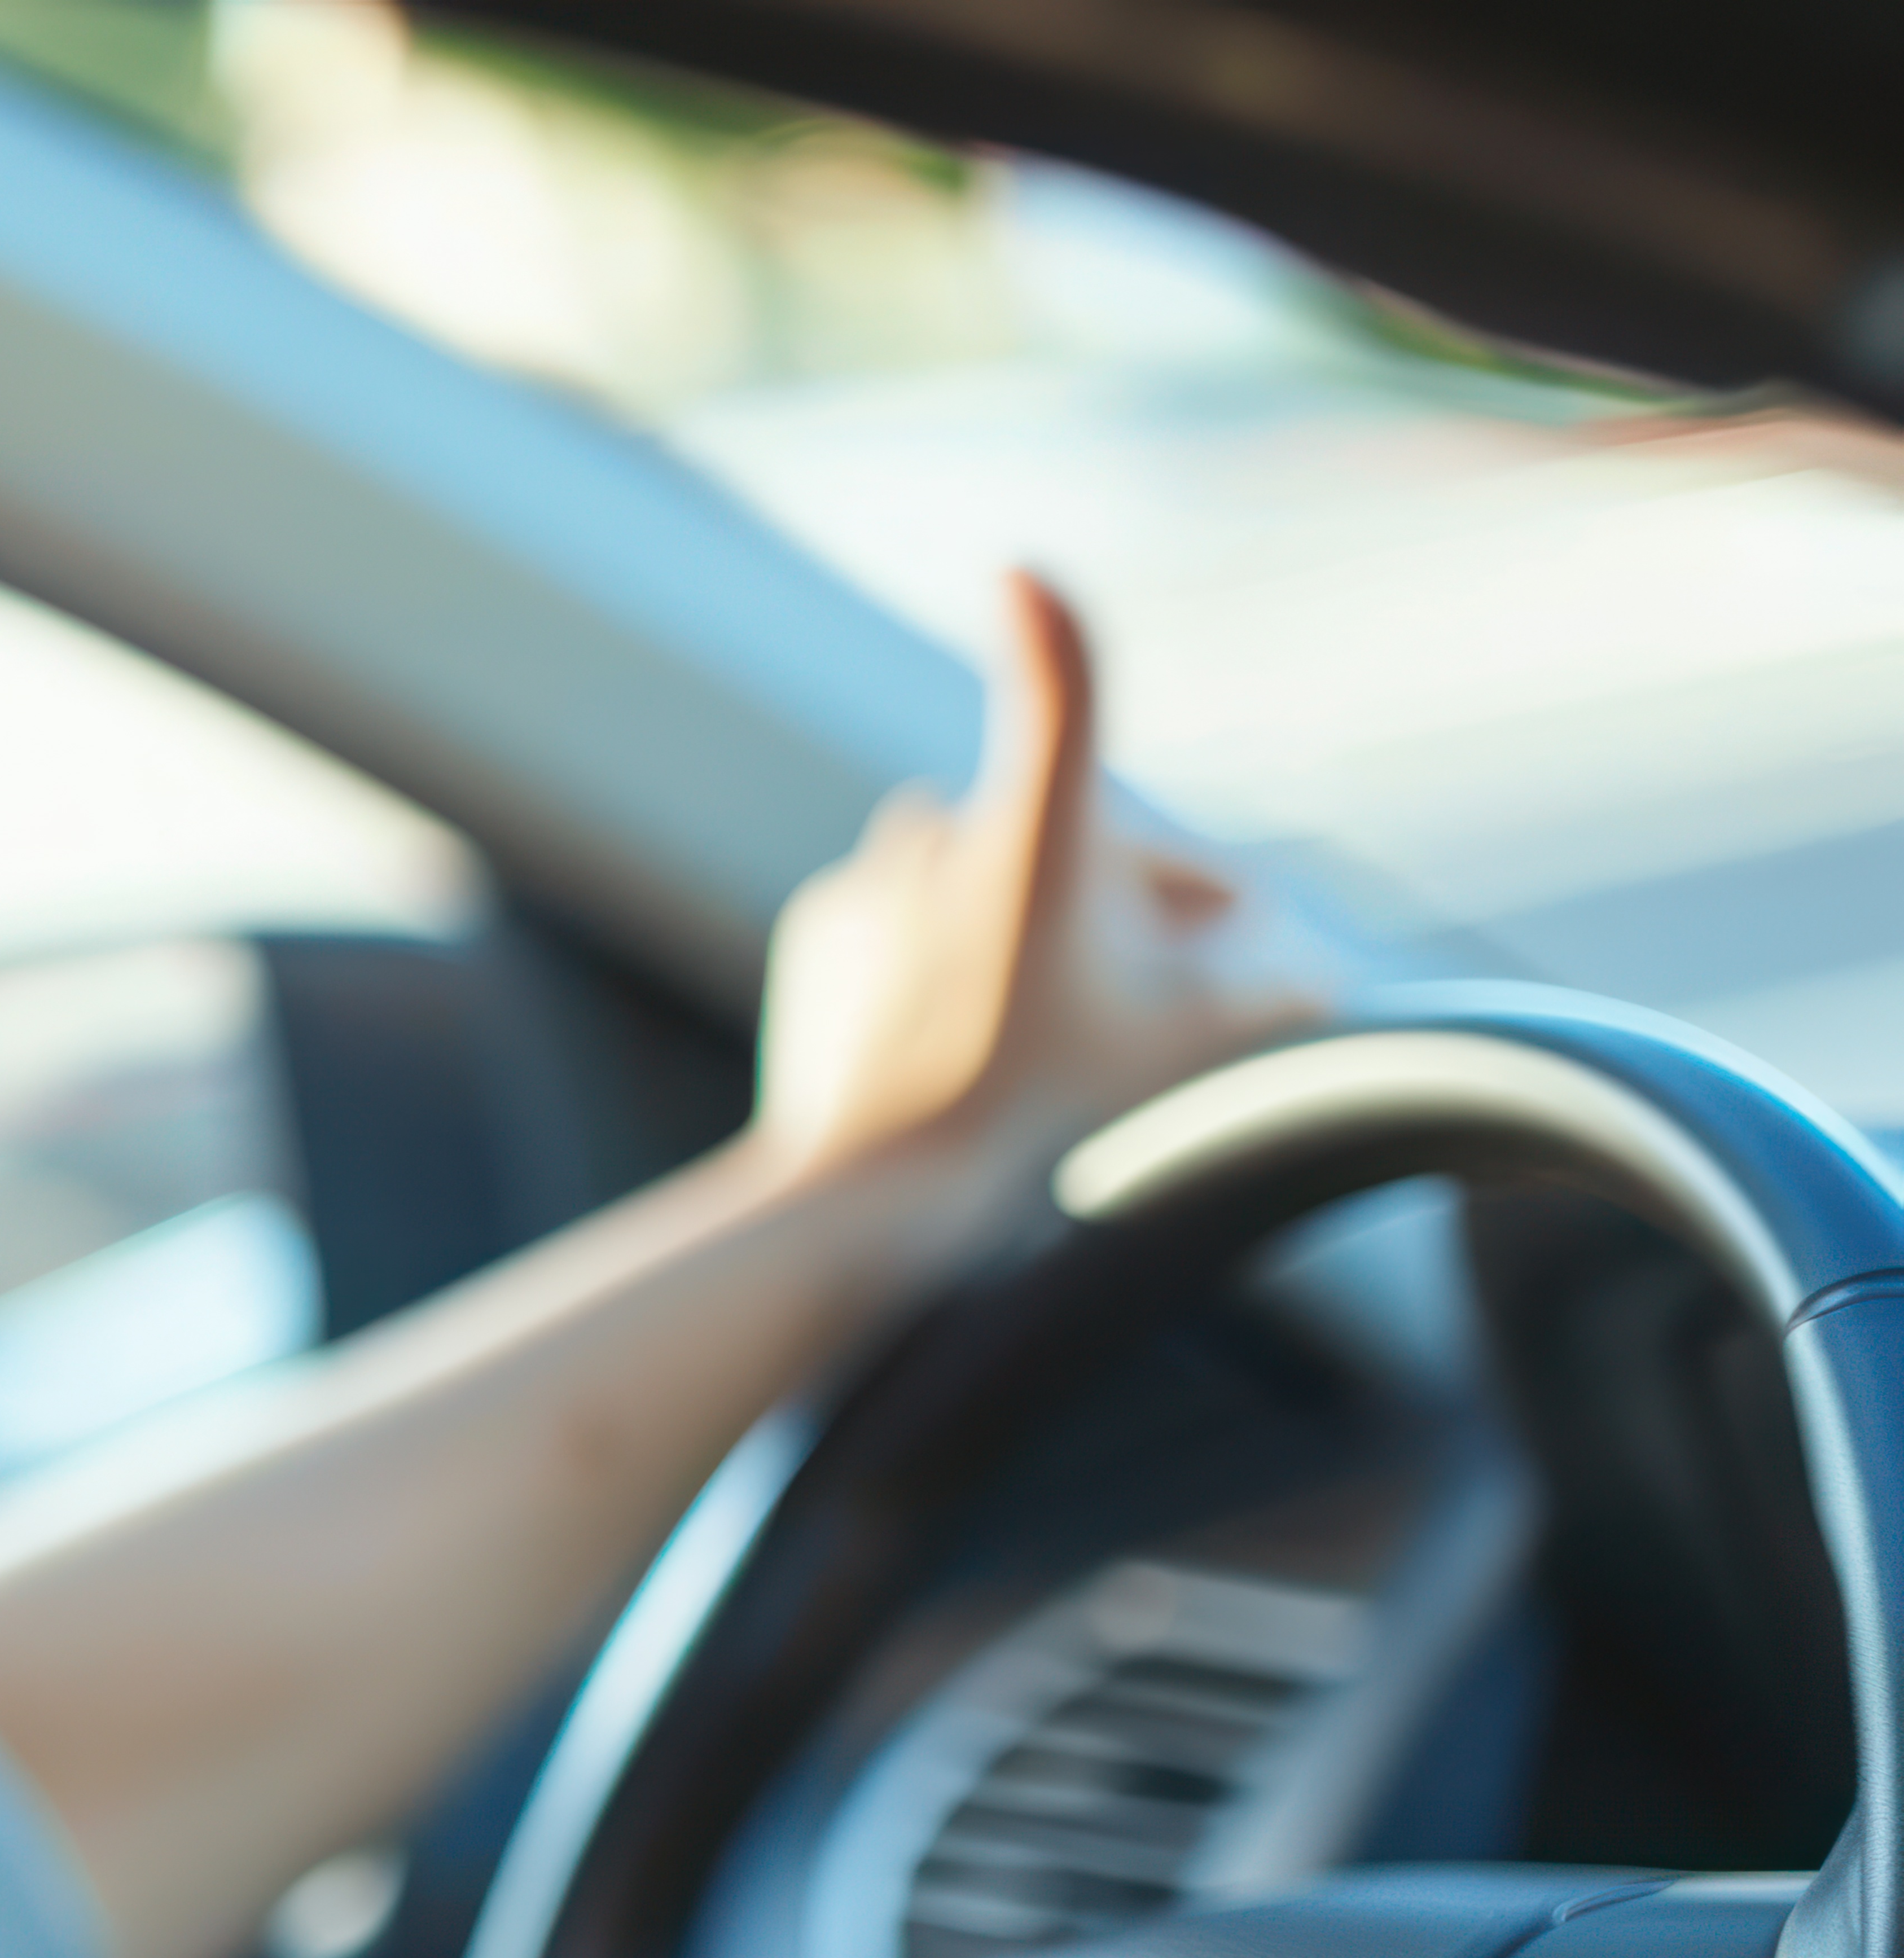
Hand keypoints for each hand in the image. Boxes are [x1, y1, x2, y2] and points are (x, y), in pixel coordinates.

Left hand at [750, 573, 1326, 1199]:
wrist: (876, 1183)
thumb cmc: (1041, 1104)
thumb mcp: (1184, 1042)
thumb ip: (1265, 990)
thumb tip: (1322, 976)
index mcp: (1034, 836)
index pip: (1064, 703)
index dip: (1062, 644)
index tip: (1030, 587)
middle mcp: (943, 836)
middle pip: (1059, 837)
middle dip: (1128, 887)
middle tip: (1188, 955)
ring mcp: (875, 882)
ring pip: (975, 876)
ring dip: (1029, 914)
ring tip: (1073, 998)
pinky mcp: (823, 932)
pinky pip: (900, 922)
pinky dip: (940, 953)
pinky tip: (971, 1019)